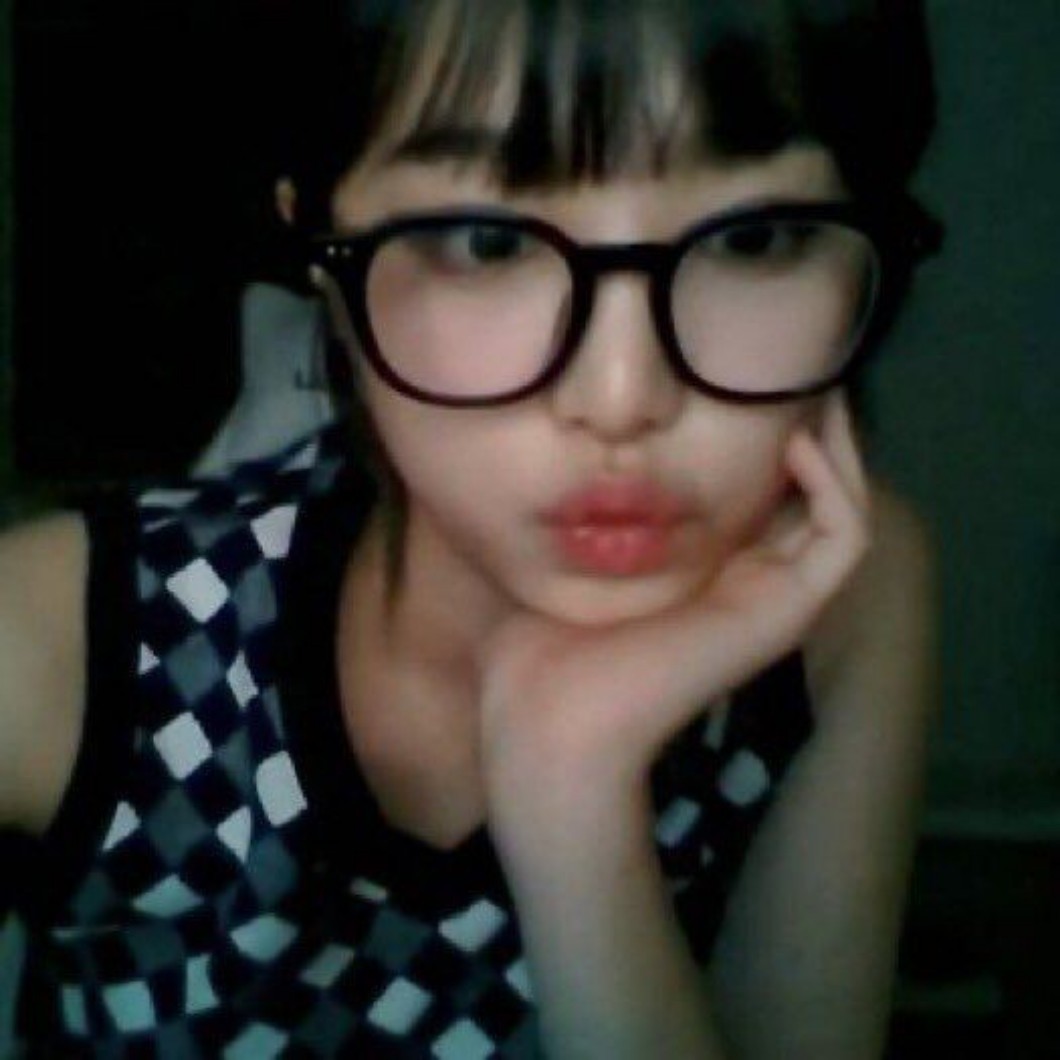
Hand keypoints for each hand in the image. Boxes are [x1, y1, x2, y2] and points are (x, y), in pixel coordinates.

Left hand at [478, 394, 871, 817]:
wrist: (547, 722)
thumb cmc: (541, 650)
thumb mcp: (563, 556)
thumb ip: (579, 511)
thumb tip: (558, 453)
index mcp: (701, 574)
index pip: (759, 495)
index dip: (763, 438)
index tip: (742, 378)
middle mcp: (746, 581)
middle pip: (807, 494)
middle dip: (807, 429)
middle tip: (792, 369)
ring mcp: (771, 599)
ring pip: (840, 509)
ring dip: (836, 447)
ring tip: (811, 392)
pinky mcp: (785, 611)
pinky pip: (843, 538)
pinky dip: (834, 486)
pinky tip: (798, 443)